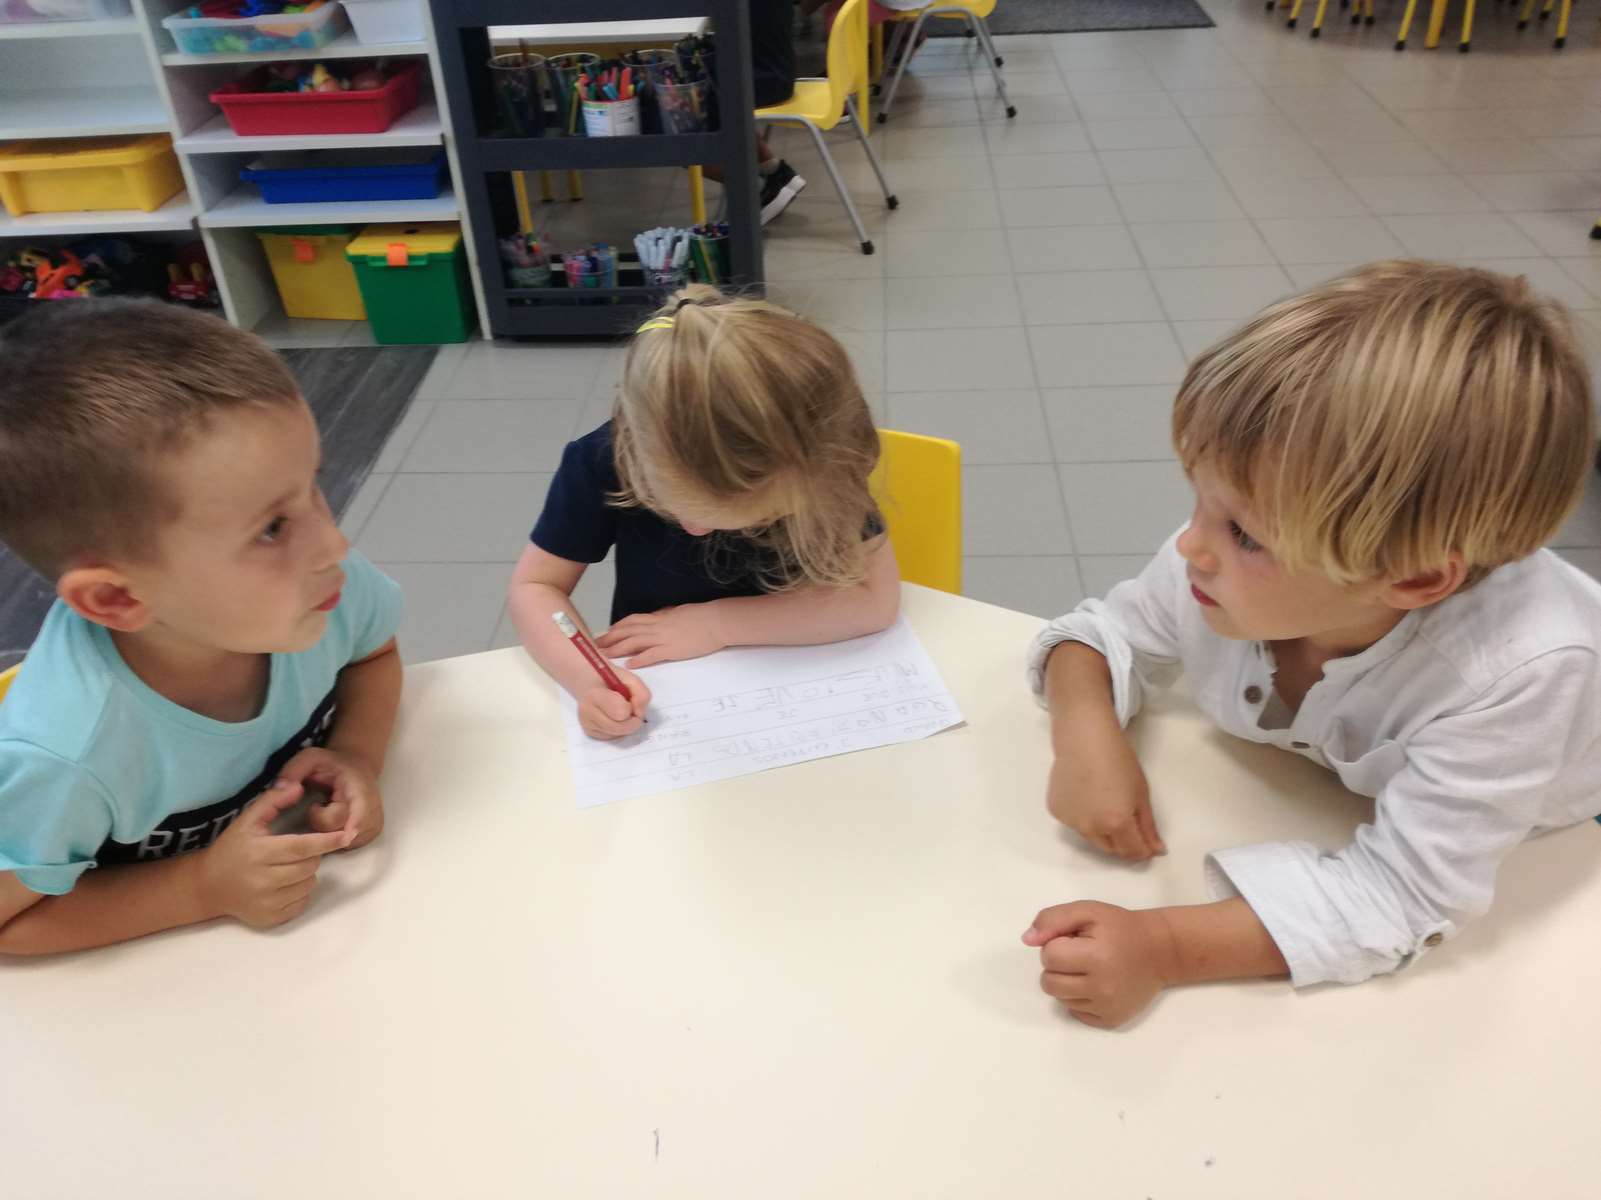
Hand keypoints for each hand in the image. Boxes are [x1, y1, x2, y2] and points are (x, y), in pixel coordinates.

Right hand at [198, 780, 353, 928]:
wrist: (207, 887)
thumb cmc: (232, 849)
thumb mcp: (247, 820)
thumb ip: (273, 800)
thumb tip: (298, 786)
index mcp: (259, 853)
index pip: (302, 847)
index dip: (327, 841)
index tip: (348, 835)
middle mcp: (263, 881)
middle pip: (310, 866)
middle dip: (311, 855)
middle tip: (293, 852)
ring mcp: (266, 903)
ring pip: (309, 884)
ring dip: (305, 874)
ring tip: (284, 868)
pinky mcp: (270, 919)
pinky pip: (301, 903)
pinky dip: (299, 892)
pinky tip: (281, 885)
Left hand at [278, 746, 383, 848]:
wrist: (357, 767)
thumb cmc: (332, 764)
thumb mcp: (310, 758)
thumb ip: (293, 771)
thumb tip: (279, 790)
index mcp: (361, 791)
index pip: (354, 817)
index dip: (334, 822)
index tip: (315, 809)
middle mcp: (373, 813)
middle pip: (342, 834)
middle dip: (322, 824)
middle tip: (319, 805)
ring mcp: (373, 827)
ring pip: (343, 843)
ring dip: (328, 834)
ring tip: (327, 811)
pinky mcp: (369, 836)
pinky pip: (346, 846)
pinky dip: (334, 838)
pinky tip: (333, 822)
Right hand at [577, 668, 651, 740]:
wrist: (591, 683)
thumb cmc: (611, 680)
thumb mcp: (630, 678)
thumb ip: (641, 693)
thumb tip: (639, 713)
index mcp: (595, 695)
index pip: (621, 713)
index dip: (632, 707)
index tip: (630, 700)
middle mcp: (587, 712)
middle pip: (621, 728)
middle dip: (631, 720)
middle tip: (630, 708)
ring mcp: (587, 724)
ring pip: (618, 735)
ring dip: (626, 725)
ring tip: (621, 711)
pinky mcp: (590, 733)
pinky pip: (613, 737)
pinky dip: (619, 730)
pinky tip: (614, 717)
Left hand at [595, 603, 725, 667]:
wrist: (716, 621)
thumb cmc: (701, 616)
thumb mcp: (678, 612)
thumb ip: (665, 616)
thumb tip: (656, 617)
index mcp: (659, 617)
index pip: (632, 621)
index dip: (617, 627)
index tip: (606, 632)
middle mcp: (656, 626)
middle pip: (627, 631)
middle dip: (610, 638)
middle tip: (597, 645)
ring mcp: (663, 638)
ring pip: (634, 642)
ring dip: (618, 648)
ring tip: (605, 655)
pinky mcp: (671, 650)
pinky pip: (650, 655)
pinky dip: (638, 659)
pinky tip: (628, 664)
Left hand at [1023, 901, 1174, 1028]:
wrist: (1159, 951)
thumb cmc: (1120, 928)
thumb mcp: (1087, 911)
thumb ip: (1053, 920)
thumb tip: (1027, 940)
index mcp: (1096, 956)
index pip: (1049, 956)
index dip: (1057, 944)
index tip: (1075, 939)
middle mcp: (1101, 986)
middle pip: (1049, 982)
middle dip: (1057, 966)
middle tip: (1079, 955)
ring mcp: (1107, 1006)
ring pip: (1060, 999)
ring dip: (1066, 982)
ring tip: (1088, 968)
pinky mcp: (1111, 1020)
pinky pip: (1076, 1013)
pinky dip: (1079, 998)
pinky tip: (1096, 984)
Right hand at [1047, 733, 1164, 860]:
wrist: (1084, 739)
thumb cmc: (1119, 761)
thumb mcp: (1141, 794)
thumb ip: (1148, 827)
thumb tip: (1157, 850)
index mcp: (1116, 824)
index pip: (1133, 852)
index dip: (1144, 850)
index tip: (1149, 842)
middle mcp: (1091, 829)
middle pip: (1112, 849)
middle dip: (1124, 842)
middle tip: (1128, 819)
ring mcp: (1070, 822)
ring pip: (1092, 837)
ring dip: (1103, 830)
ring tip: (1104, 802)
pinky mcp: (1056, 812)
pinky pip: (1075, 823)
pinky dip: (1083, 816)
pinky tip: (1086, 794)